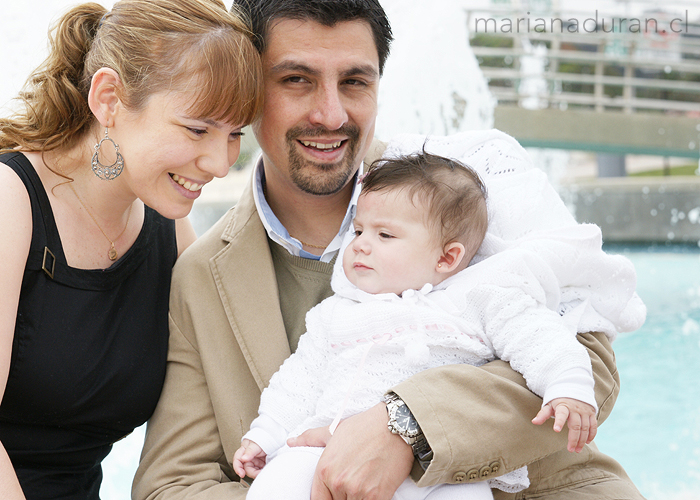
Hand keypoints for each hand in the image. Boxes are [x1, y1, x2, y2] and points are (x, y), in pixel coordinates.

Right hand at [232, 439, 266, 478]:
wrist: (274, 437)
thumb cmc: (263, 437)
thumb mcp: (256, 444)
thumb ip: (250, 451)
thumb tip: (243, 459)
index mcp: (244, 451)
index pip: (237, 460)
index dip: (238, 468)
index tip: (242, 474)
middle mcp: (248, 457)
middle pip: (246, 468)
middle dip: (253, 473)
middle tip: (260, 474)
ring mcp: (255, 461)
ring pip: (254, 471)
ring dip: (258, 473)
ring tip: (266, 472)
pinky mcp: (261, 464)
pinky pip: (260, 471)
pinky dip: (263, 472)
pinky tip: (267, 471)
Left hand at [292, 403, 412, 499]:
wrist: (396, 427)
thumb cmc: (366, 427)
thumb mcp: (334, 430)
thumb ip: (310, 438)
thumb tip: (291, 442)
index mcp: (324, 470)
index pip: (317, 499)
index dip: (326, 498)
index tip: (333, 494)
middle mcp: (338, 483)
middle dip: (342, 497)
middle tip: (352, 484)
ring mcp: (358, 492)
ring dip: (355, 499)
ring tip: (362, 485)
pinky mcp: (377, 498)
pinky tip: (372, 490)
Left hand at [532, 397, 596, 452]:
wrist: (573, 388)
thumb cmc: (558, 400)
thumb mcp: (549, 405)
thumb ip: (543, 414)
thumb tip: (534, 422)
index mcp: (563, 405)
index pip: (561, 414)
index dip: (559, 422)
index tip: (556, 430)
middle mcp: (575, 408)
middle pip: (576, 425)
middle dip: (573, 439)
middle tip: (570, 450)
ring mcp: (584, 411)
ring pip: (585, 427)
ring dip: (582, 440)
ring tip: (577, 449)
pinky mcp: (591, 413)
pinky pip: (593, 425)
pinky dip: (591, 435)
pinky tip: (587, 442)